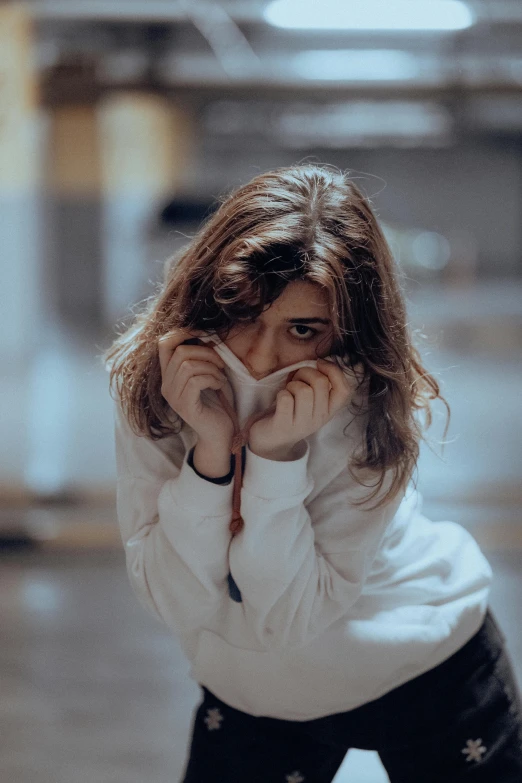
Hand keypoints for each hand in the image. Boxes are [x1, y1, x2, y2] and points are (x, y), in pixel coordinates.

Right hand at [158, 329, 234, 447]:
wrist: (220, 433)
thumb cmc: (216, 402)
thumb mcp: (206, 374)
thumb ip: (200, 357)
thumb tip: (206, 335)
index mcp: (168, 375)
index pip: (163, 344)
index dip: (182, 333)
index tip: (203, 334)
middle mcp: (166, 385)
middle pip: (179, 352)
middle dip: (205, 352)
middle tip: (220, 363)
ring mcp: (173, 397)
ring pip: (188, 366)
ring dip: (210, 367)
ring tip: (220, 377)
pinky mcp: (185, 406)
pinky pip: (196, 381)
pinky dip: (212, 379)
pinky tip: (219, 386)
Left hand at [248, 359, 359, 459]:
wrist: (270, 442)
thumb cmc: (290, 412)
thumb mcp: (311, 401)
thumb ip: (319, 384)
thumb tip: (320, 362)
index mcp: (329, 410)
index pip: (344, 390)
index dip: (334, 371)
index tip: (319, 363)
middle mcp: (319, 418)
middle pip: (320, 382)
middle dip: (305, 372)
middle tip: (295, 380)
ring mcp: (302, 424)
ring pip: (303, 390)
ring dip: (292, 384)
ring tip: (288, 391)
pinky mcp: (283, 426)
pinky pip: (285, 399)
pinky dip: (280, 394)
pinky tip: (279, 400)